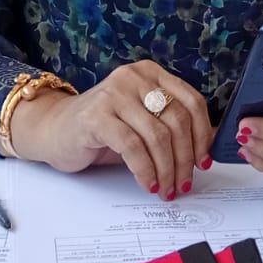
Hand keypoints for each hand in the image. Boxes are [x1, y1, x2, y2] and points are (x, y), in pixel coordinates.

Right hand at [7, 62, 213, 199]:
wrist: (55, 130)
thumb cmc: (103, 129)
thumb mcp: (142, 122)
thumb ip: (171, 127)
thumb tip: (208, 149)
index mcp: (151, 73)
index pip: (192, 101)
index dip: (203, 136)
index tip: (204, 162)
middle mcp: (134, 77)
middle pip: (177, 120)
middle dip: (185, 160)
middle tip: (183, 183)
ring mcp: (114, 94)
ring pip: (158, 136)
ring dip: (167, 170)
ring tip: (166, 189)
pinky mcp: (97, 116)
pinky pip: (133, 148)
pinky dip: (145, 171)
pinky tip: (148, 184)